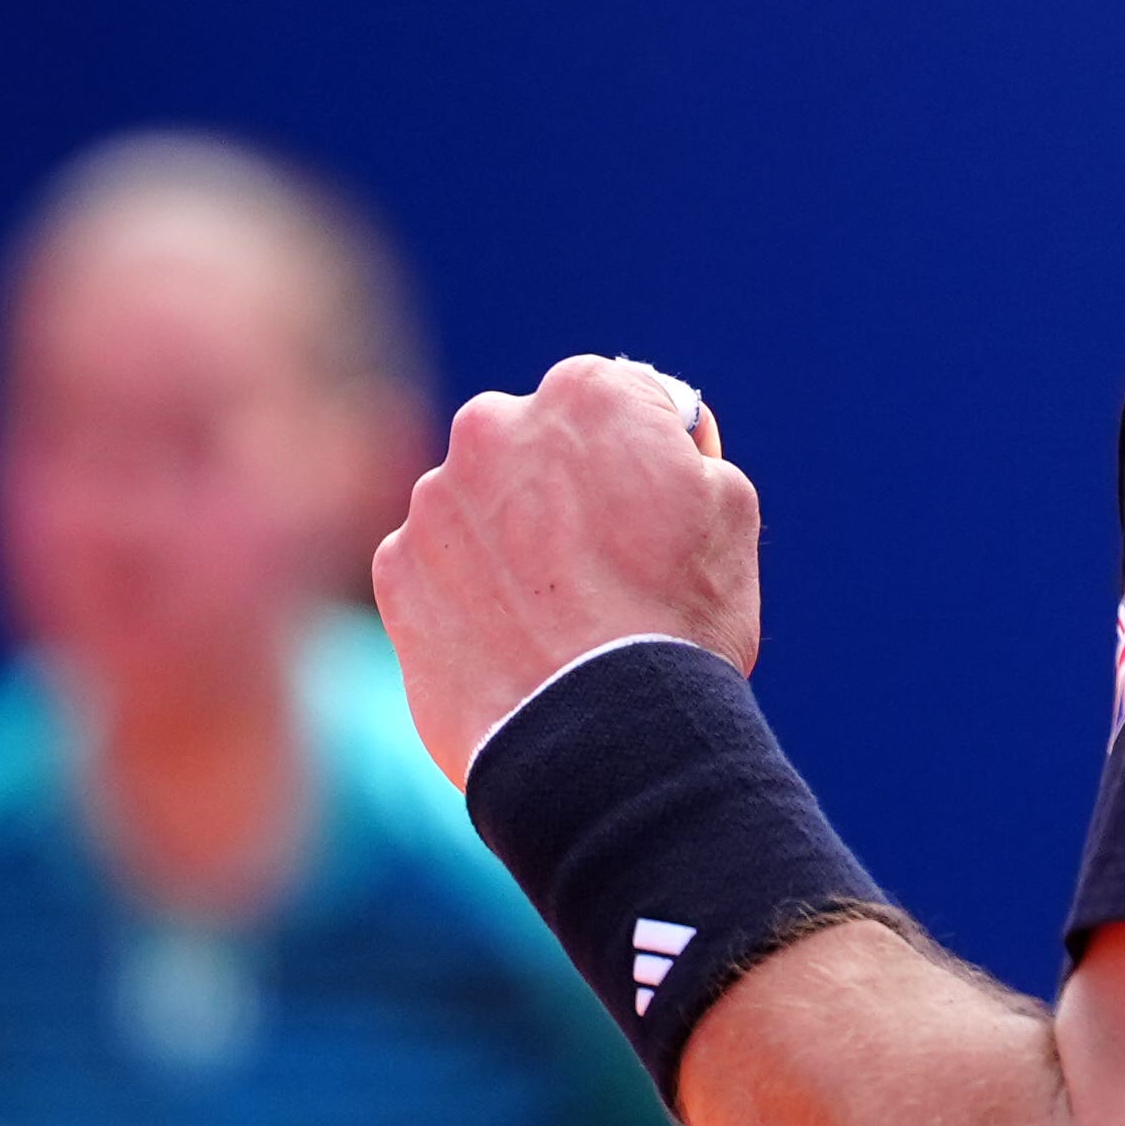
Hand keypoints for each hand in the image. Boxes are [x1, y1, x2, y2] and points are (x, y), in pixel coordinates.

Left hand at [373, 353, 764, 787]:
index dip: (640, 453)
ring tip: (556, 615)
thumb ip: (683, 452)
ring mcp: (435, 498)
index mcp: (587, 390)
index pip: (616, 397)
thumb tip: (656, 450)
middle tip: (600, 561)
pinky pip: (436, 564)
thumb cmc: (679, 617)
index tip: (651, 505)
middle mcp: (494, 424)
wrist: (600, 735)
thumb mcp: (729, 506)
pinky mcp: (395, 569)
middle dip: (559, 486)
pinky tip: (513, 639)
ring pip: (478, 503)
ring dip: (508, 539)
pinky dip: (466, 592)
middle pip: (533, 441)